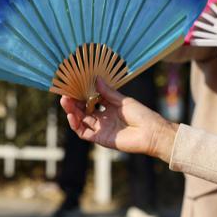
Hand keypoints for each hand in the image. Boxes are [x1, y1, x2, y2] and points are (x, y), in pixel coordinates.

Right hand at [60, 78, 178, 161]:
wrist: (151, 133)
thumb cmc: (142, 115)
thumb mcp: (123, 101)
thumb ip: (108, 92)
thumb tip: (95, 78)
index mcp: (110, 108)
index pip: (92, 100)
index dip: (82, 94)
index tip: (74, 86)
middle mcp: (104, 118)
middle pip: (84, 110)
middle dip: (74, 102)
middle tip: (65, 94)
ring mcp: (101, 128)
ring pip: (81, 120)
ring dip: (72, 112)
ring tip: (66, 102)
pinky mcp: (100, 138)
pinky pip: (84, 132)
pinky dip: (76, 124)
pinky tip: (72, 115)